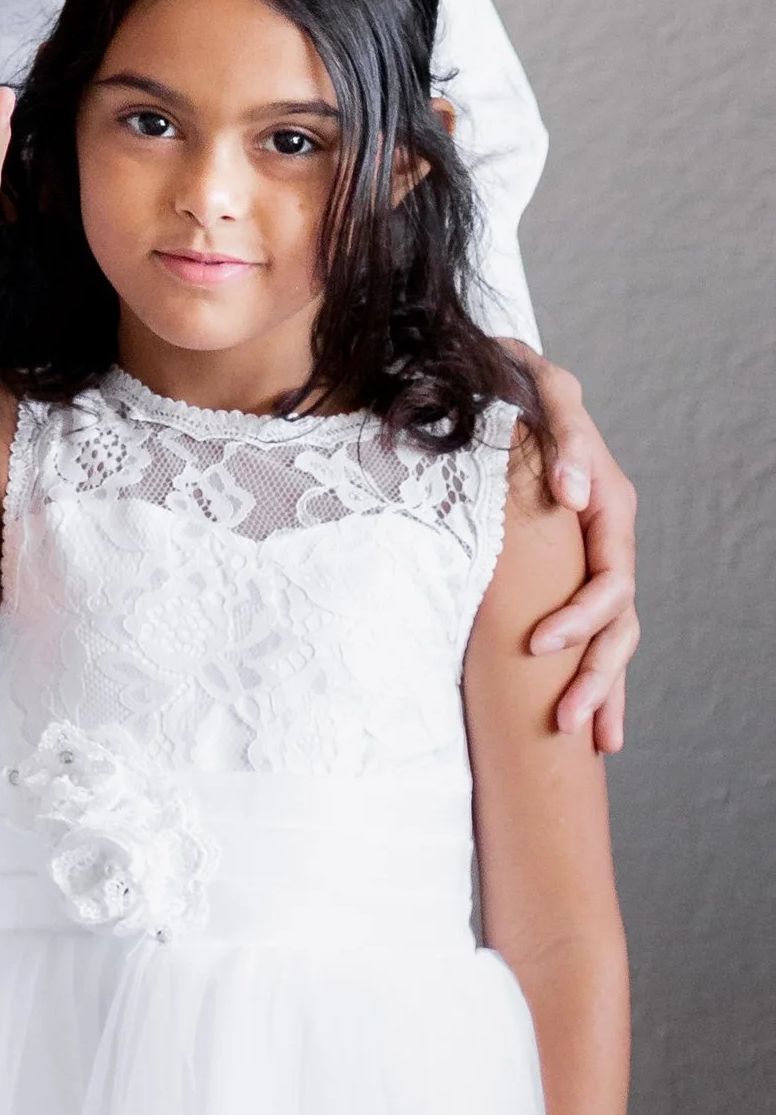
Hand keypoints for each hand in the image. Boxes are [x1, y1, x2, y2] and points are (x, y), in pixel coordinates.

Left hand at [510, 348, 638, 747]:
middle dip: (595, 677)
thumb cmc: (519, 382)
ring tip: (582, 738)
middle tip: (563, 722)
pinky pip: (591, 635)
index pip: (610, 578)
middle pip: (617, 624)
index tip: (538, 643)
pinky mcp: (568, 571)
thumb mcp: (546, 392)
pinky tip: (592, 726)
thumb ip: (566, 436)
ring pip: (613, 640)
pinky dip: (592, 680)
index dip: (581, 617)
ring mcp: (592, 559)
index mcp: (610, 506)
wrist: (497, 376)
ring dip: (600, 691)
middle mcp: (608, 540)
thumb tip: (576, 495)